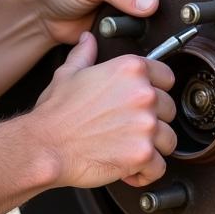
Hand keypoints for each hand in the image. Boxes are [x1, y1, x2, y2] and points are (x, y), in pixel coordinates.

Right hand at [29, 32, 178, 188]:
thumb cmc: (55, 113)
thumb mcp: (67, 74)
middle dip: (153, 122)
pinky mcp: (143, 153)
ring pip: (168, 140)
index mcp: (129, 70)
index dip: (157, 91)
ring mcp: (145, 125)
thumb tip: (87, 40)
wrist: (45, 145)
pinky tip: (129, 169)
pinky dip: (145, 173)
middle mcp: (142, 94)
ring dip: (152, 148)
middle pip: (169, 110)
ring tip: (128, 149)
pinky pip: (159, 167)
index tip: (146, 102)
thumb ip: (84, 55)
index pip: (167, 77)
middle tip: (129, 129)